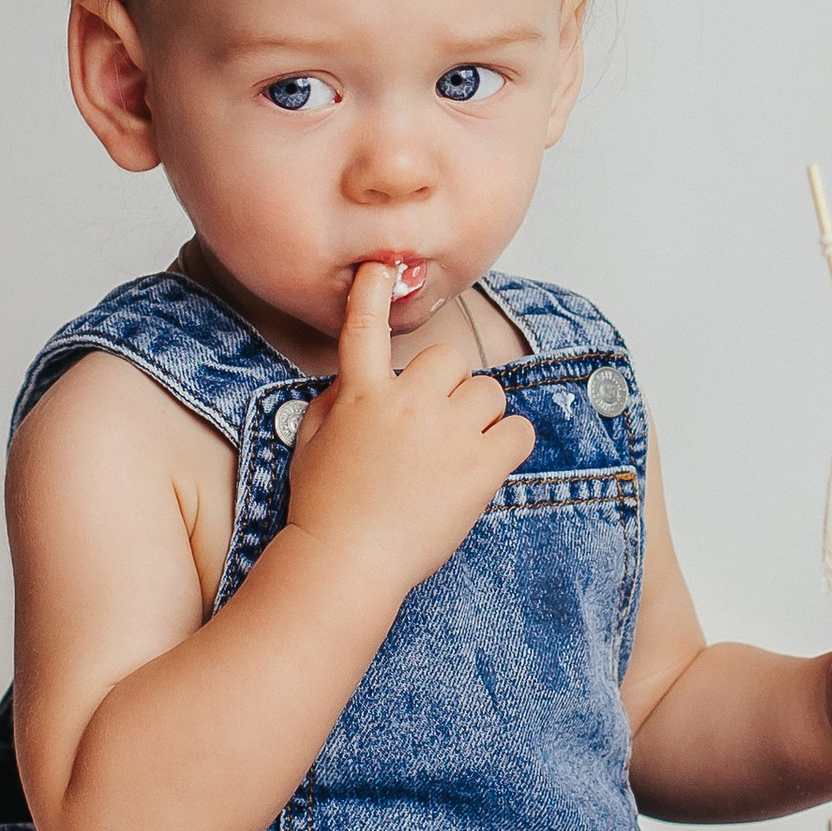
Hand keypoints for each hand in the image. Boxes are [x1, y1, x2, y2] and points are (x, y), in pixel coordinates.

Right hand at [281, 262, 534, 606]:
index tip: (382, 267)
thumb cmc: (323, 509)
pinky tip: (487, 465)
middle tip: (435, 426)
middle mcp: (407, 404)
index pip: (365, 329)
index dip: (373, 293)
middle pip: (450, 360)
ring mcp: (446, 434)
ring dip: (479, 417)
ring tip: (458, 453)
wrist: (346, 563)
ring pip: (489, 394)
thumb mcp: (312, 444)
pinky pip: (519, 431)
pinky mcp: (478, 468)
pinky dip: (510, 444)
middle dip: (448, 387)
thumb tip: (357, 380)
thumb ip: (334, 401)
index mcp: (360, 395)